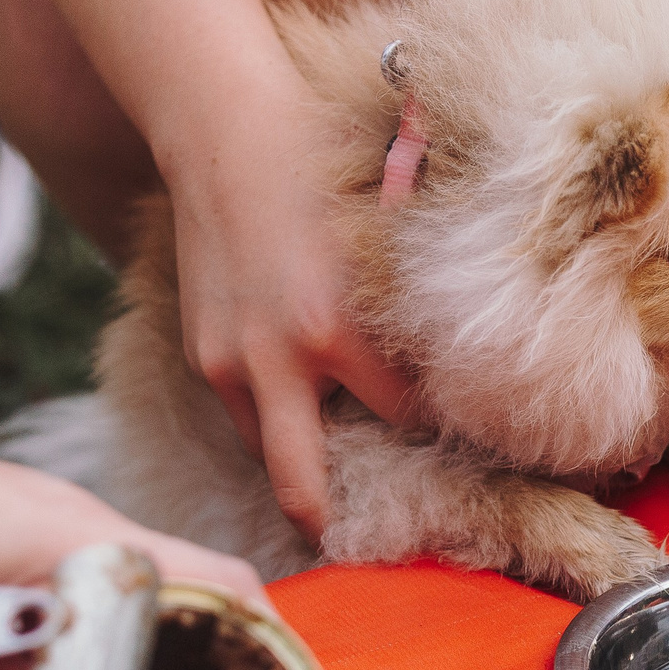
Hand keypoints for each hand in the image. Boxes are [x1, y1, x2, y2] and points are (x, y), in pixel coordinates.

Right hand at [162, 113, 415, 541]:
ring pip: (270, 455)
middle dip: (336, 522)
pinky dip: (275, 425)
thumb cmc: (317, 165)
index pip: (405, 417)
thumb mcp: (381, 236)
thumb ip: (404, 307)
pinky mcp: (202, 352)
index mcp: (335, 333)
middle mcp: (278, 361)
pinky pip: (243, 414)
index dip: (438, 431)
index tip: (466, 444)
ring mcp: (229, 362)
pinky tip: (308, 420)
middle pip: (305, 485)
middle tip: (372, 542)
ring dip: (304, 471)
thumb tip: (453, 356)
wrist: (222, 127)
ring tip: (342, 489)